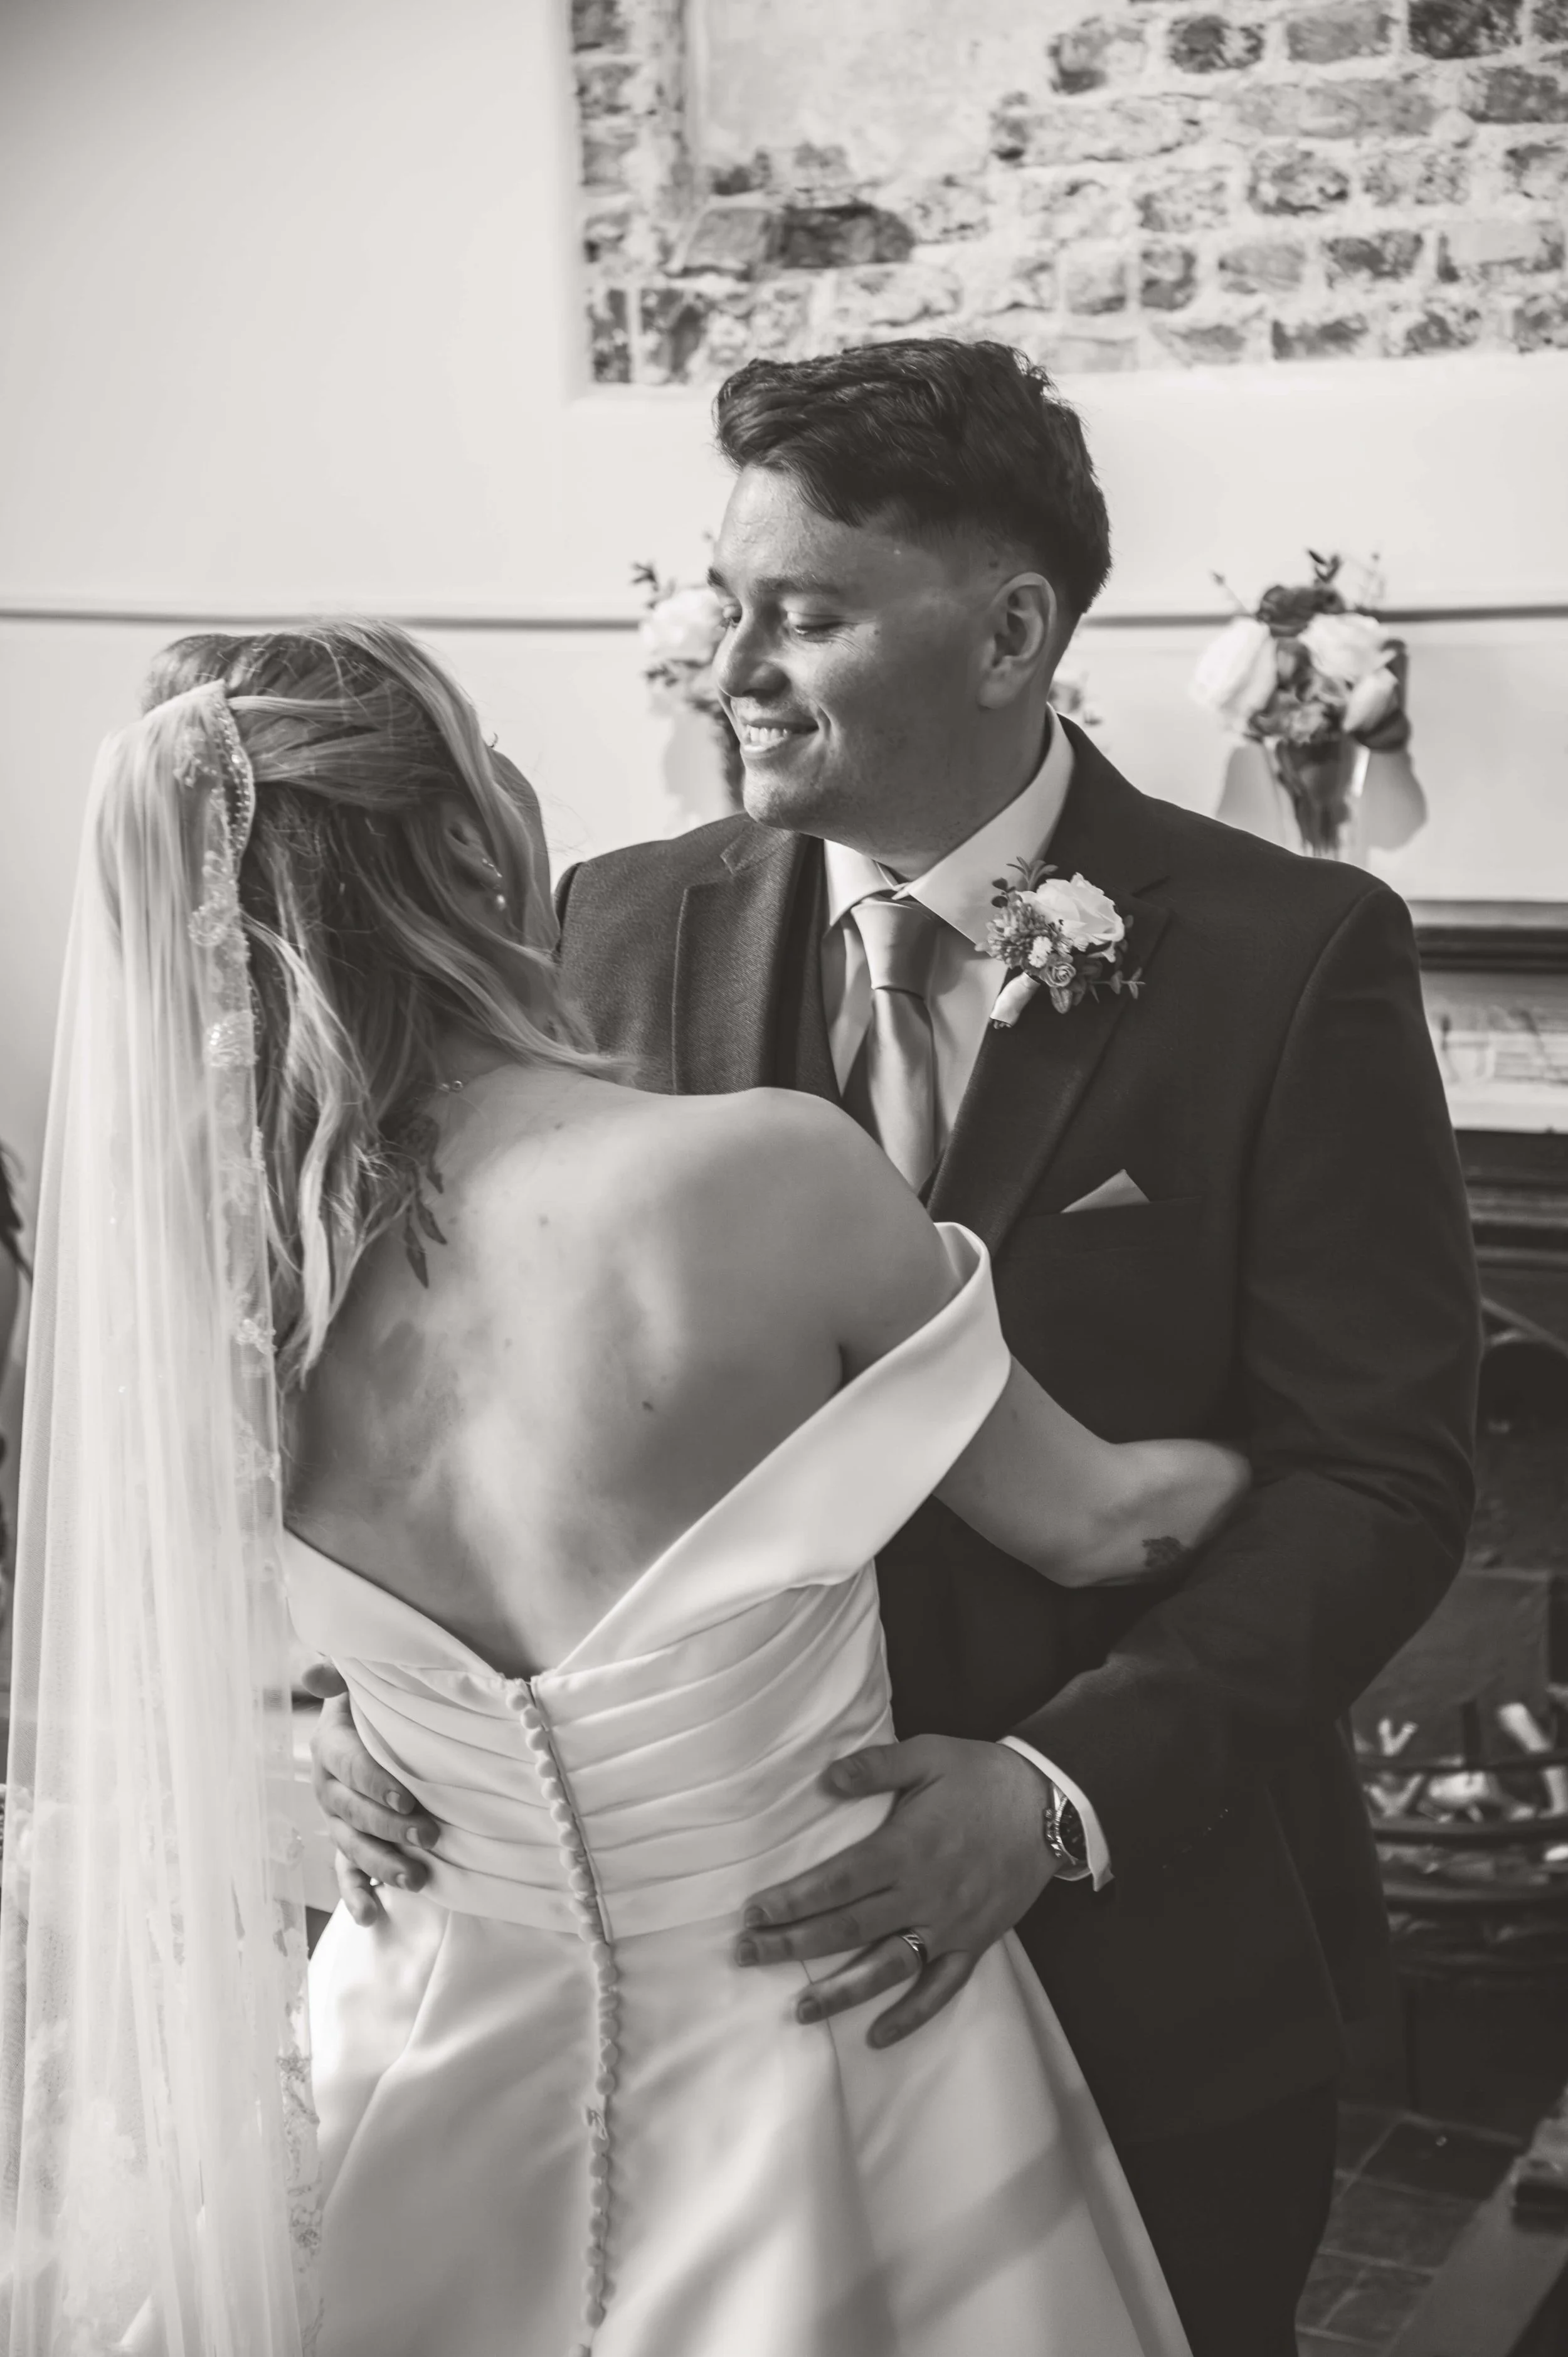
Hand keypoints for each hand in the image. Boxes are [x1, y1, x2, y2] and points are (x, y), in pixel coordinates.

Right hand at [307, 1675, 440, 1927]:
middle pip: (355, 1812)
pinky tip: (372, 1916)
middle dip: (391, 1827)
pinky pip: (345, 1874)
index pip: (351, 1767)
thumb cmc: (371, 1705)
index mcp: (329, 1748)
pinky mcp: (345, 1845)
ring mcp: (336, 1821)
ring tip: (416, 1879)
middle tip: (430, 1835)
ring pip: (354, 1846)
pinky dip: (357, 1896)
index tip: (407, 1797)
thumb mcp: (360, 1684)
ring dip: (383, 1864)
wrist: (370, 1727)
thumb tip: (309, 1671)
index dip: (376, 1783)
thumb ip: (339, 1675)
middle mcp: (328, 1788)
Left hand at [734, 1737, 1056, 2047]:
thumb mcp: (927, 1753)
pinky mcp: (976, 1942)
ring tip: (799, 2010)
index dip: (793, 1901)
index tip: (753, 1913)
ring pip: (888, 1967)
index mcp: (907, 1848)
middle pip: (848, 1928)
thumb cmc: (980, 1774)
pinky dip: (911, 2015)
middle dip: (794, 1945)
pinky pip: (941, 1987)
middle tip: (748, 1955)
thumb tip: (825, 1779)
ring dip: (841, 1991)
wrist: (1050, 1802)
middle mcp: (924, 1893)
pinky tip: (878, 2035)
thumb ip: (875, 1767)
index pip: (837, 1883)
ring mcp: (951, 1925)